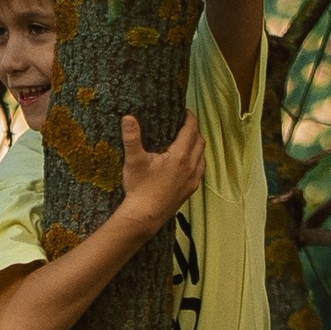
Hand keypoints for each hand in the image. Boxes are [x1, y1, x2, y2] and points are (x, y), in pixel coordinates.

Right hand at [116, 110, 205, 236]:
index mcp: (179, 156)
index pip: (191, 130)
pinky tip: (189, 161)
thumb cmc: (139, 189)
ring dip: (197, 145)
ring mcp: (192, 180)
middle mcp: (190, 167)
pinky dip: (198, 160)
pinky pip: (200, 169)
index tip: (185, 112)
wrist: (144, 217)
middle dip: (194, 130)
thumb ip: (131, 137)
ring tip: (187, 140)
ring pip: (202, 155)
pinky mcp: (190, 190)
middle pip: (199, 141)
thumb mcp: (133, 161)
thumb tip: (128, 117)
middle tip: (184, 124)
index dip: (190, 118)